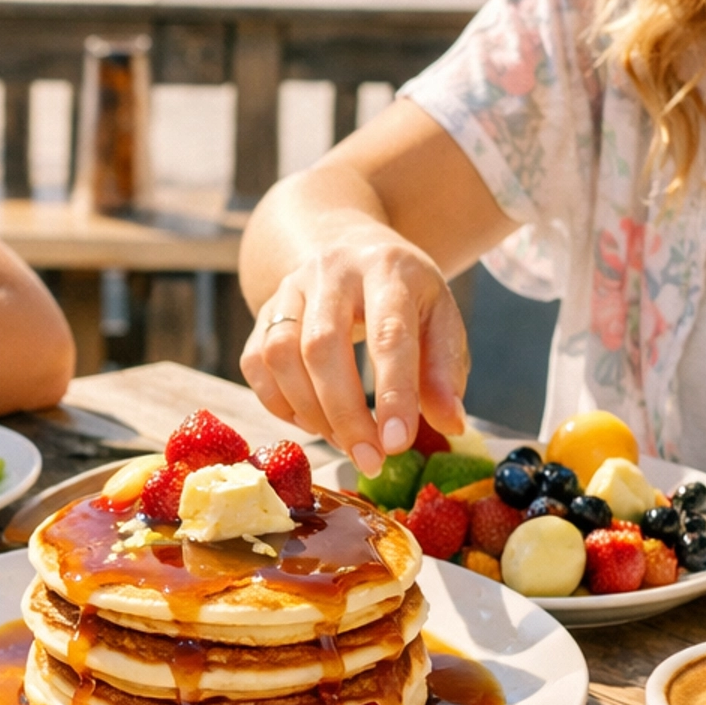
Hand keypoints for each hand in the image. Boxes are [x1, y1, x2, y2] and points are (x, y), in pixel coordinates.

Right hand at [241, 226, 468, 473]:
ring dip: (311, 413)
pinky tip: (312, 421)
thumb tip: (450, 424)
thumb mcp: (440, 319)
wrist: (349, 245)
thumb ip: (445, 371)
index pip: (388, 333)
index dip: (392, 392)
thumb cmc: (403, 293)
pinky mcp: (263, 310)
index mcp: (387, 269)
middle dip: (344, 414)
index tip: (397, 443)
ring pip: (281, 355)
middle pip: (322, 345)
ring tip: (345, 441)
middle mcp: (332, 271)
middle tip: (370, 459)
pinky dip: (280, 404)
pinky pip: (255, 364)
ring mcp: (290, 288)